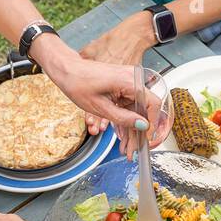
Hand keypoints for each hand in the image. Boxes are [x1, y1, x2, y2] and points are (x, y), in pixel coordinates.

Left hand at [79, 14, 156, 136]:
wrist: (67, 70)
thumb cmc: (78, 83)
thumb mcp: (101, 108)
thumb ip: (124, 118)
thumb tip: (142, 126)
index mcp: (129, 81)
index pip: (152, 104)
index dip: (151, 124)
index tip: (146, 139)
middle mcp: (132, 79)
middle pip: (144, 110)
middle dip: (138, 132)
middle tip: (133, 150)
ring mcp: (128, 81)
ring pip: (137, 110)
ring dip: (132, 129)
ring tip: (126, 147)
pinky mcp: (123, 85)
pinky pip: (129, 105)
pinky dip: (126, 119)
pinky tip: (123, 135)